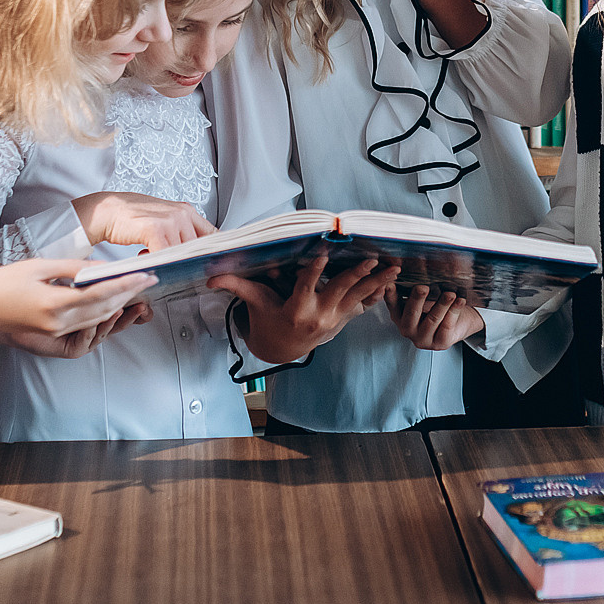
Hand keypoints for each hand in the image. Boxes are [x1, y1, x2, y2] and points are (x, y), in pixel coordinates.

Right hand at [0, 258, 156, 349]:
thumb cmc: (2, 283)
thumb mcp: (39, 266)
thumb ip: (73, 268)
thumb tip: (101, 267)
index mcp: (54, 304)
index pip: (101, 294)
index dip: (127, 285)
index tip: (146, 275)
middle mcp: (58, 324)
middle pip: (104, 311)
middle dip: (129, 296)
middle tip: (149, 281)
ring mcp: (55, 334)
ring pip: (98, 322)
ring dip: (120, 308)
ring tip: (138, 294)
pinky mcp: (52, 337)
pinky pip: (85, 328)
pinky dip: (102, 317)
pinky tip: (113, 306)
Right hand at [73, 191, 216, 251]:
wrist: (108, 211)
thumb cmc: (134, 219)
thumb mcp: (165, 223)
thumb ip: (181, 235)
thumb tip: (196, 254)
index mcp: (187, 212)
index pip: (213, 236)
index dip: (210, 253)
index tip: (207, 265)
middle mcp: (183, 214)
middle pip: (197, 249)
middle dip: (184, 261)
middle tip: (168, 264)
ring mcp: (171, 220)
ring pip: (182, 254)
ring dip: (167, 261)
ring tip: (150, 254)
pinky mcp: (156, 228)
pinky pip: (165, 255)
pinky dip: (156, 261)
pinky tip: (144, 254)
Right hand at [210, 256, 400, 364]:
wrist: (282, 349)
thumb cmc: (268, 320)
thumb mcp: (255, 304)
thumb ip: (237, 287)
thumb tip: (210, 278)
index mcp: (296, 309)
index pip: (305, 287)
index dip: (314, 270)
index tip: (323, 254)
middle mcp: (318, 316)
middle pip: (340, 292)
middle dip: (358, 275)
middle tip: (373, 260)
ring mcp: (334, 320)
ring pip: (358, 298)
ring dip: (377, 283)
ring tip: (394, 269)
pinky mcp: (343, 320)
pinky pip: (363, 306)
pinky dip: (377, 294)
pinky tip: (392, 282)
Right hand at [388, 284, 486, 350]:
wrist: (459, 322)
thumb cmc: (438, 306)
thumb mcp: (426, 296)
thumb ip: (418, 286)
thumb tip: (420, 265)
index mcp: (399, 316)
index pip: (393, 304)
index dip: (390, 294)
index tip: (390, 283)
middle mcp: (407, 329)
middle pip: (411, 314)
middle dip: (417, 300)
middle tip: (422, 288)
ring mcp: (423, 339)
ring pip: (432, 320)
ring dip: (441, 305)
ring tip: (450, 294)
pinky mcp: (440, 343)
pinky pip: (447, 326)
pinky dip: (454, 311)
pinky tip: (459, 301)